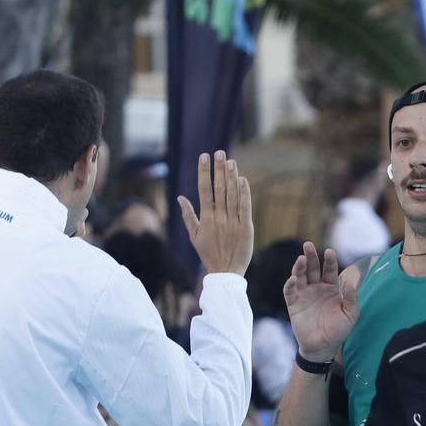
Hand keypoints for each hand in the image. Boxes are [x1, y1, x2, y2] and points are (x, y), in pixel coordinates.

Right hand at [177, 151, 256, 277]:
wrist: (225, 273)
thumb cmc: (209, 254)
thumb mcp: (194, 236)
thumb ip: (188, 215)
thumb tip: (179, 197)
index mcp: (206, 218)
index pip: (204, 190)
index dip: (204, 172)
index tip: (204, 157)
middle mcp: (219, 217)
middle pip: (219, 188)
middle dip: (219, 169)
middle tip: (219, 152)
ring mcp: (233, 222)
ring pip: (232, 195)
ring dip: (231, 177)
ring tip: (231, 161)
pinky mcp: (246, 228)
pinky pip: (245, 207)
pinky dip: (244, 194)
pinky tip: (243, 180)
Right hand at [283, 242, 359, 361]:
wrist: (323, 347)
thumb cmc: (338, 331)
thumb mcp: (350, 314)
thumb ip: (351, 298)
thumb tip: (351, 281)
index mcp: (331, 288)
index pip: (329, 270)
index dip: (329, 261)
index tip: (329, 252)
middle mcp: (317, 288)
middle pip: (313, 268)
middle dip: (311, 256)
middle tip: (308, 245)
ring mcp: (304, 295)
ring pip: (300, 276)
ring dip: (299, 267)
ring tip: (301, 259)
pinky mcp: (294, 304)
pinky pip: (290, 292)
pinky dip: (290, 284)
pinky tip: (293, 279)